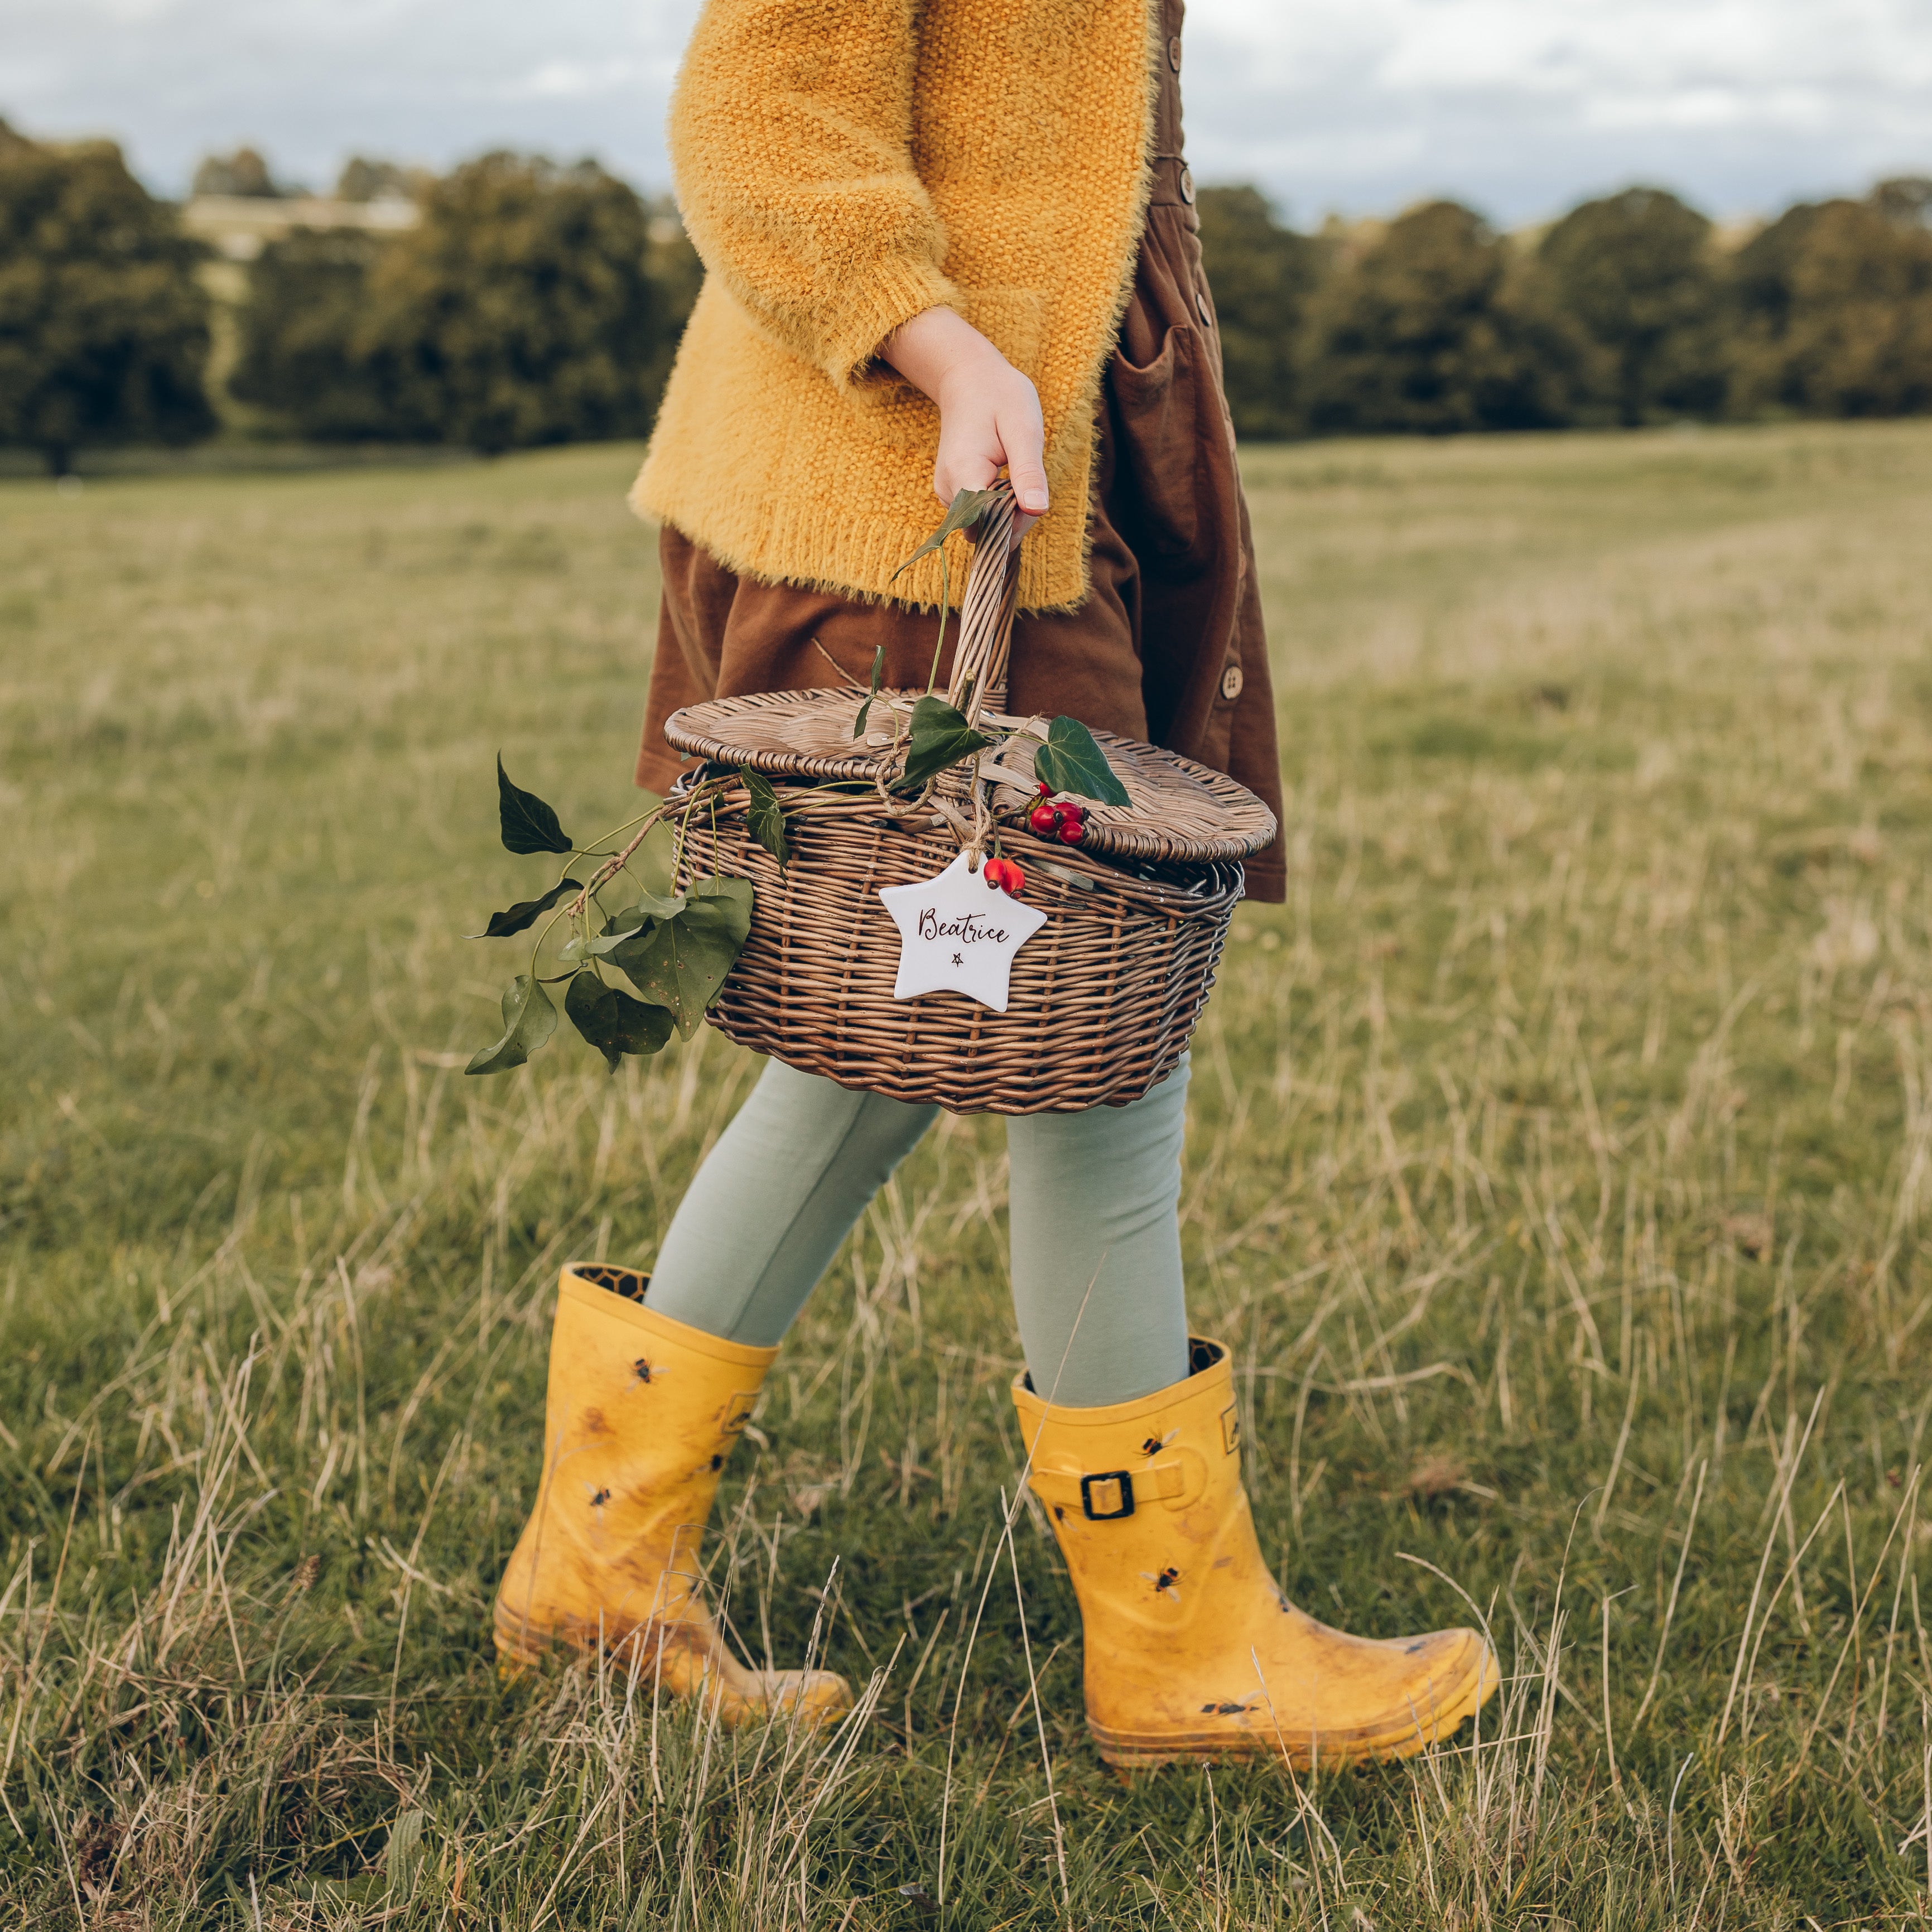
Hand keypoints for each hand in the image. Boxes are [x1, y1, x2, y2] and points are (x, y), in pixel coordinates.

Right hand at [883, 307, 1047, 530]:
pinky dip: (998, 505)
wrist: (969, 379)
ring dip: (1007, 511)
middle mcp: (948, 489)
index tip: (1032, 495)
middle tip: (1028, 478)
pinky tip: (1006, 476)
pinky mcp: (952, 493)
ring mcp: (947, 493)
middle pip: (986, 530)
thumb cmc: (1000, 397)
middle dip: (1014, 518)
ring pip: (983, 525)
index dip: (1016, 521)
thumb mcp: (1024, 429)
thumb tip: (1038, 510)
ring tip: (1015, 471)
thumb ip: (1029, 472)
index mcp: (963, 474)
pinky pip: (979, 514)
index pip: (990, 524)